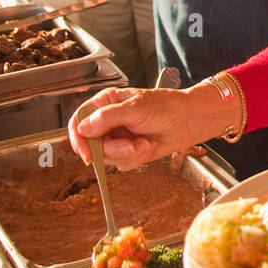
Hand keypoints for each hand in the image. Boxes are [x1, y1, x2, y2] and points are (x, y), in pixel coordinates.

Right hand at [68, 83, 229, 169]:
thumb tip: (84, 128)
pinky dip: (136, 158)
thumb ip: (107, 117)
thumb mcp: (135, 108)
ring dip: (127, 153)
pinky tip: (147, 146)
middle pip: (91, 144)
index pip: (79, 121)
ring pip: (106, 157)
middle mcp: (107, 121)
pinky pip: (121, 164)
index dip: (79, 139)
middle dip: (112, 149)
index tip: (88, 154)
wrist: (189, 121)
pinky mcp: (127, 151)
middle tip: (131, 146)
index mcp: (105, 103)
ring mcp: (117, 138)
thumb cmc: (166, 106)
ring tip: (144, 143)